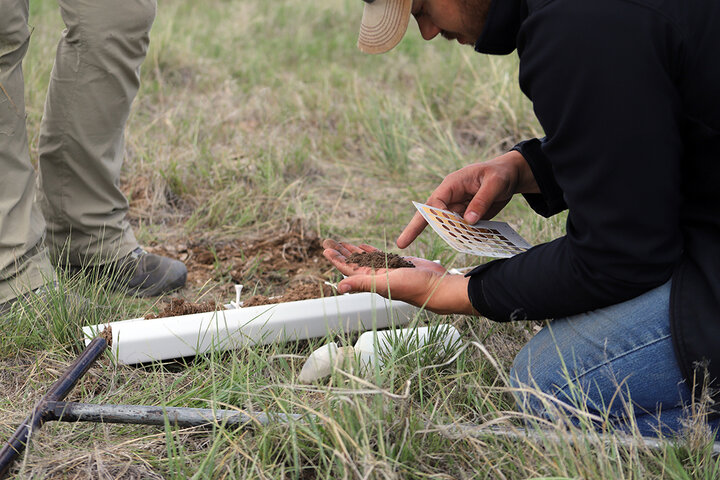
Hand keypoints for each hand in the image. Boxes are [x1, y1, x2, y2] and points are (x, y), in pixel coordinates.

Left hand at [322, 239, 476, 314]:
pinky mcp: (398, 264)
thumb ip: (362, 284)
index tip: (325, 249)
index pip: (348, 269)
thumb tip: (338, 287)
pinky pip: (379, 256)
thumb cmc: (415, 288)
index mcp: (372, 281)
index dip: (336, 259)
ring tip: (340, 242)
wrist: (438, 287)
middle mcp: (377, 277)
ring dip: (352, 250)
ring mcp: (387, 270)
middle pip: (353, 262)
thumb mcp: (385, 284)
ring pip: (365, 258)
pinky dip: (369, 250)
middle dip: (340, 252)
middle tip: (327, 241)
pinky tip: (363, 245)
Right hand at [397, 150, 537, 248]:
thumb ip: (481, 201)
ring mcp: (458, 208)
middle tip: (401, 243)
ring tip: (463, 244)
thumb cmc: (500, 173)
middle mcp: (451, 197)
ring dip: (453, 236)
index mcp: (452, 184)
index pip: (435, 201)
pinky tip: (479, 240)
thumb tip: (469, 221)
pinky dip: (469, 237)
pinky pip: (464, 230)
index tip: (442, 228)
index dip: (434, 215)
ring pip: (448, 226)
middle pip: (431, 215)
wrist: (511, 176)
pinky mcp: (467, 216)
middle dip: (415, 228)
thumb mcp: (494, 184)